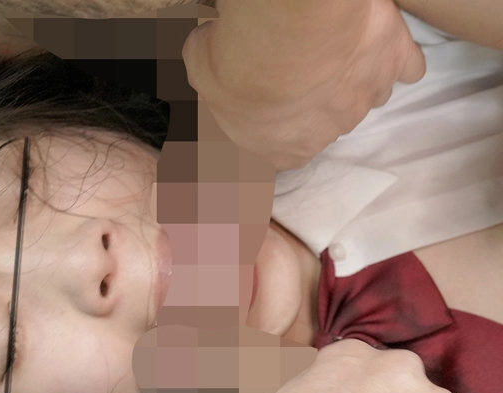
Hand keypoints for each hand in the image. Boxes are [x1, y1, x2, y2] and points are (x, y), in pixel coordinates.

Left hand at [183, 0, 425, 168]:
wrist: (287, 30)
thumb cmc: (236, 61)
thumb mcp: (199, 71)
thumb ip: (205, 75)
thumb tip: (203, 55)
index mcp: (279, 152)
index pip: (277, 148)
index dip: (270, 121)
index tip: (260, 96)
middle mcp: (326, 134)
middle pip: (322, 119)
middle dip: (309, 94)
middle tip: (291, 59)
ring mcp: (365, 100)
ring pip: (363, 93)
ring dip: (348, 74)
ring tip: (330, 44)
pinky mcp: (394, 62)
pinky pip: (405, 67)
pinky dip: (395, 55)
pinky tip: (381, 39)